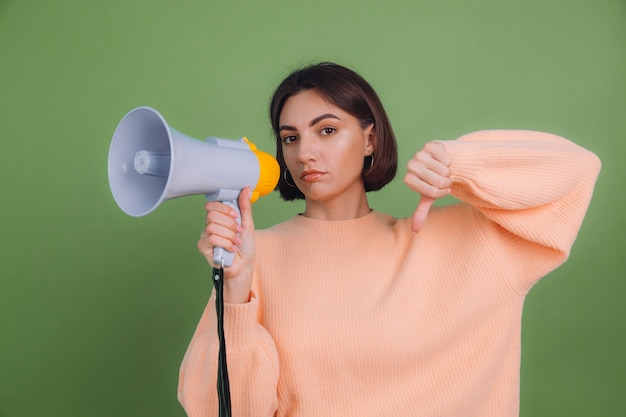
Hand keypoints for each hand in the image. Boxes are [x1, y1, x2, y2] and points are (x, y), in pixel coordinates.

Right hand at [198, 187, 254, 302]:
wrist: (244, 266)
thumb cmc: (245, 247)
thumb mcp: (248, 224)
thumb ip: (245, 206)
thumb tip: (245, 189)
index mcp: (219, 218)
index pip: (212, 205)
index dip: (224, 209)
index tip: (235, 215)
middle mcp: (210, 225)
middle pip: (212, 215)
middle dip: (230, 224)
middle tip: (238, 232)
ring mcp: (205, 236)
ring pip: (212, 227)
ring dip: (229, 236)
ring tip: (236, 243)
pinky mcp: (203, 247)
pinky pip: (212, 239)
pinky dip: (226, 243)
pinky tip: (231, 249)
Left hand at [404, 141, 451, 231]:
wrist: (441, 162)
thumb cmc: (434, 181)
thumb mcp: (428, 197)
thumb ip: (421, 211)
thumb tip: (415, 230)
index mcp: (408, 179)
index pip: (431, 192)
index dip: (440, 192)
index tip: (440, 189)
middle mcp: (411, 165)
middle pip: (438, 181)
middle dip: (446, 183)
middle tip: (443, 179)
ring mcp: (420, 154)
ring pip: (444, 170)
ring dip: (449, 172)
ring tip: (443, 170)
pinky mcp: (430, 145)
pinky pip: (447, 158)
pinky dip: (450, 161)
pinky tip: (444, 160)